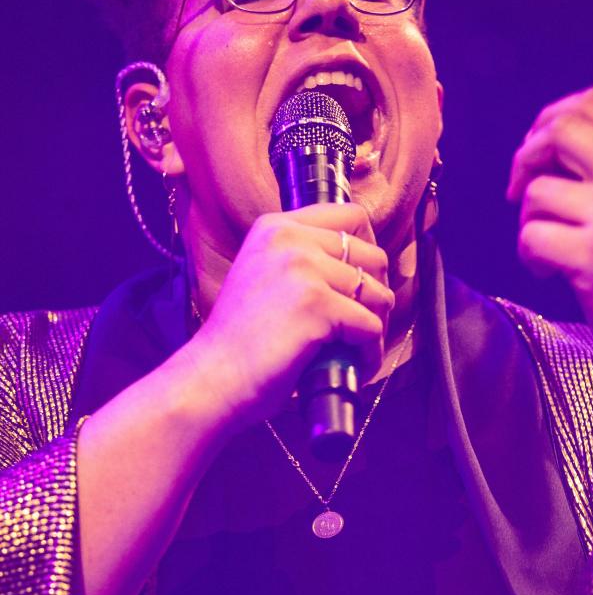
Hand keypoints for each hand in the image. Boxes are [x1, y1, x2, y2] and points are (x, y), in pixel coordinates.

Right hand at [187, 203, 393, 427]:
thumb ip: (303, 260)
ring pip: (378, 294)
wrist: (211, 379)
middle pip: (373, 256)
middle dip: (377, 296)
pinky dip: (369, 354)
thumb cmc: (241, 341)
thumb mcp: (265, 276)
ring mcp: (303, 269)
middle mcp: (290, 238)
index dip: (368, 253)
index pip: (352, 216)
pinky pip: (372, 327)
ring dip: (376, 328)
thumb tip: (364, 269)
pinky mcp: (317, 304)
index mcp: (277, 227)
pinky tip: (351, 367)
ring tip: (355, 350)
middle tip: (361, 327)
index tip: (364, 284)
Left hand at [507, 87, 592, 379]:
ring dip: (529, 222)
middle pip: (560, 130)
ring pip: (537, 192)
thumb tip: (551, 140)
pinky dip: (530, 257)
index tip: (539, 155)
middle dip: (526, 157)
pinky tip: (549, 273)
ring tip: (551, 248)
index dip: (550, 121)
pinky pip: (531, 237)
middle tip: (520, 192)